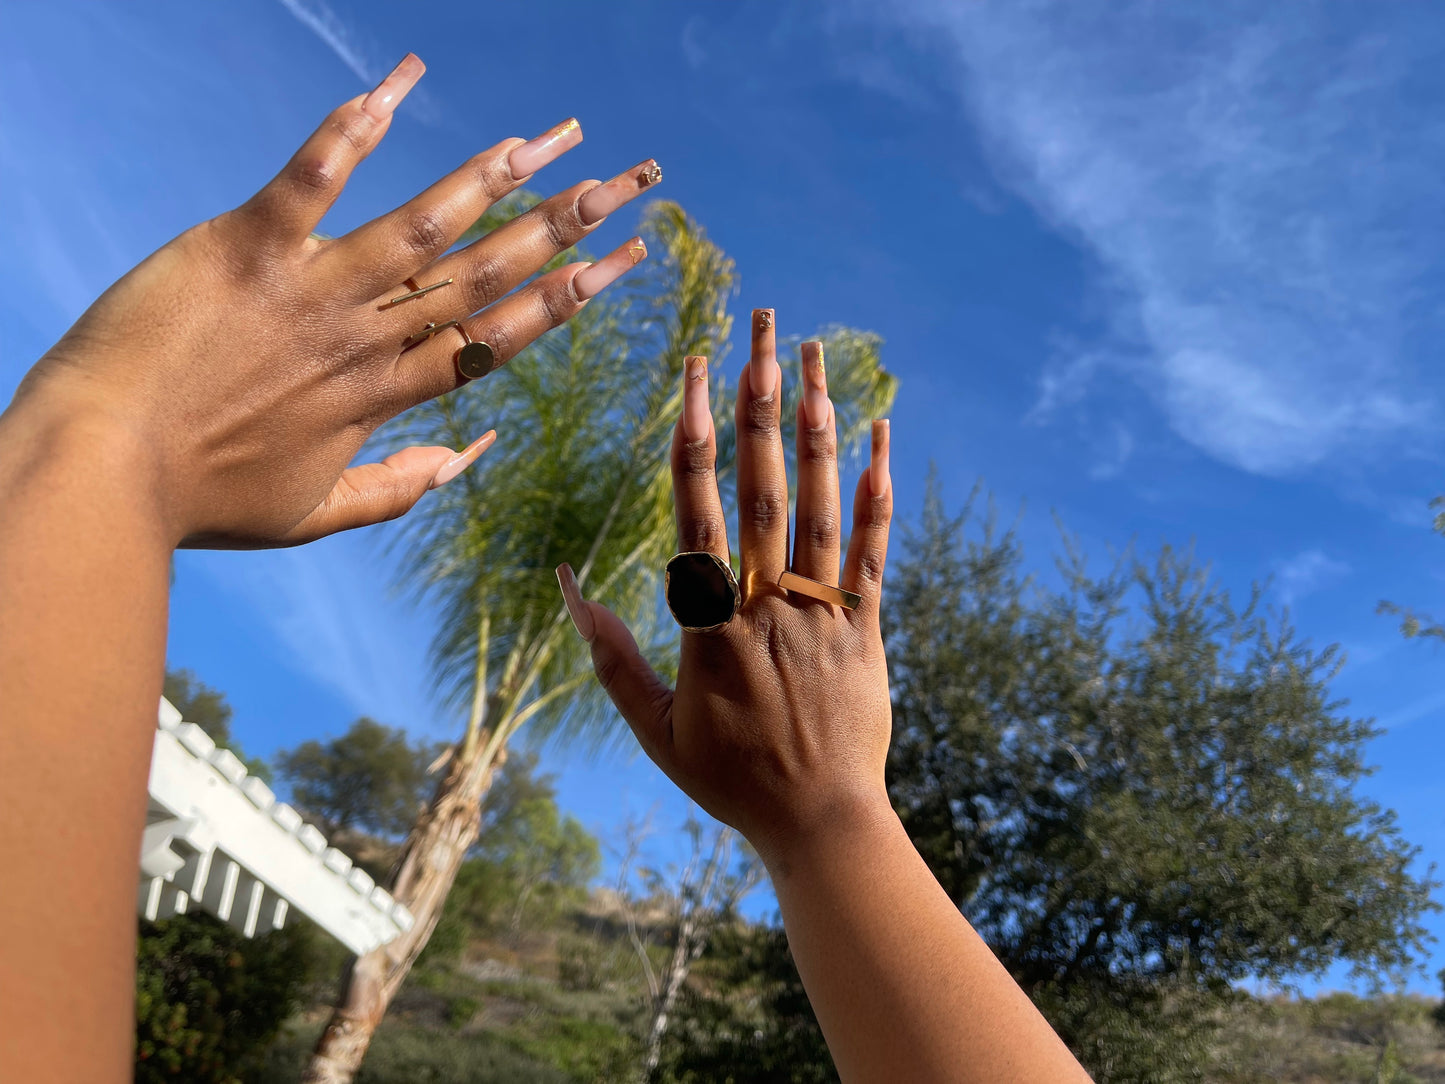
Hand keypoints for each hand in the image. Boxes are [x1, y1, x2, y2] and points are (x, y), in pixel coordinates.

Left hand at [13, 54, 659, 547]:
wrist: (98, 471)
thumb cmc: (198, 500)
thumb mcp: (309, 516)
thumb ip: (396, 492)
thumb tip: (467, 461)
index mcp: (386, 396)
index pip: (501, 339)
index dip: (570, 297)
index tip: (624, 262)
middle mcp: (367, 338)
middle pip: (487, 276)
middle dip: (568, 225)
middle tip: (632, 181)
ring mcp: (312, 290)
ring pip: (425, 228)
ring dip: (494, 177)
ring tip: (554, 138)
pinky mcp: (247, 246)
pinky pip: (311, 178)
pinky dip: (353, 129)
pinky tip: (400, 85)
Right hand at [557, 309, 893, 866]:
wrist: (821, 823)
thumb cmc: (729, 779)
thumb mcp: (653, 728)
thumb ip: (609, 655)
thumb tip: (565, 586)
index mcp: (711, 624)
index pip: (699, 508)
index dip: (697, 433)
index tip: (695, 370)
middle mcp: (770, 603)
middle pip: (762, 483)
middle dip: (759, 398)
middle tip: (761, 324)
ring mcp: (825, 610)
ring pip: (820, 499)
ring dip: (817, 420)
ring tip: (814, 351)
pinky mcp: (869, 625)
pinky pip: (876, 545)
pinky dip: (878, 486)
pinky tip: (881, 429)